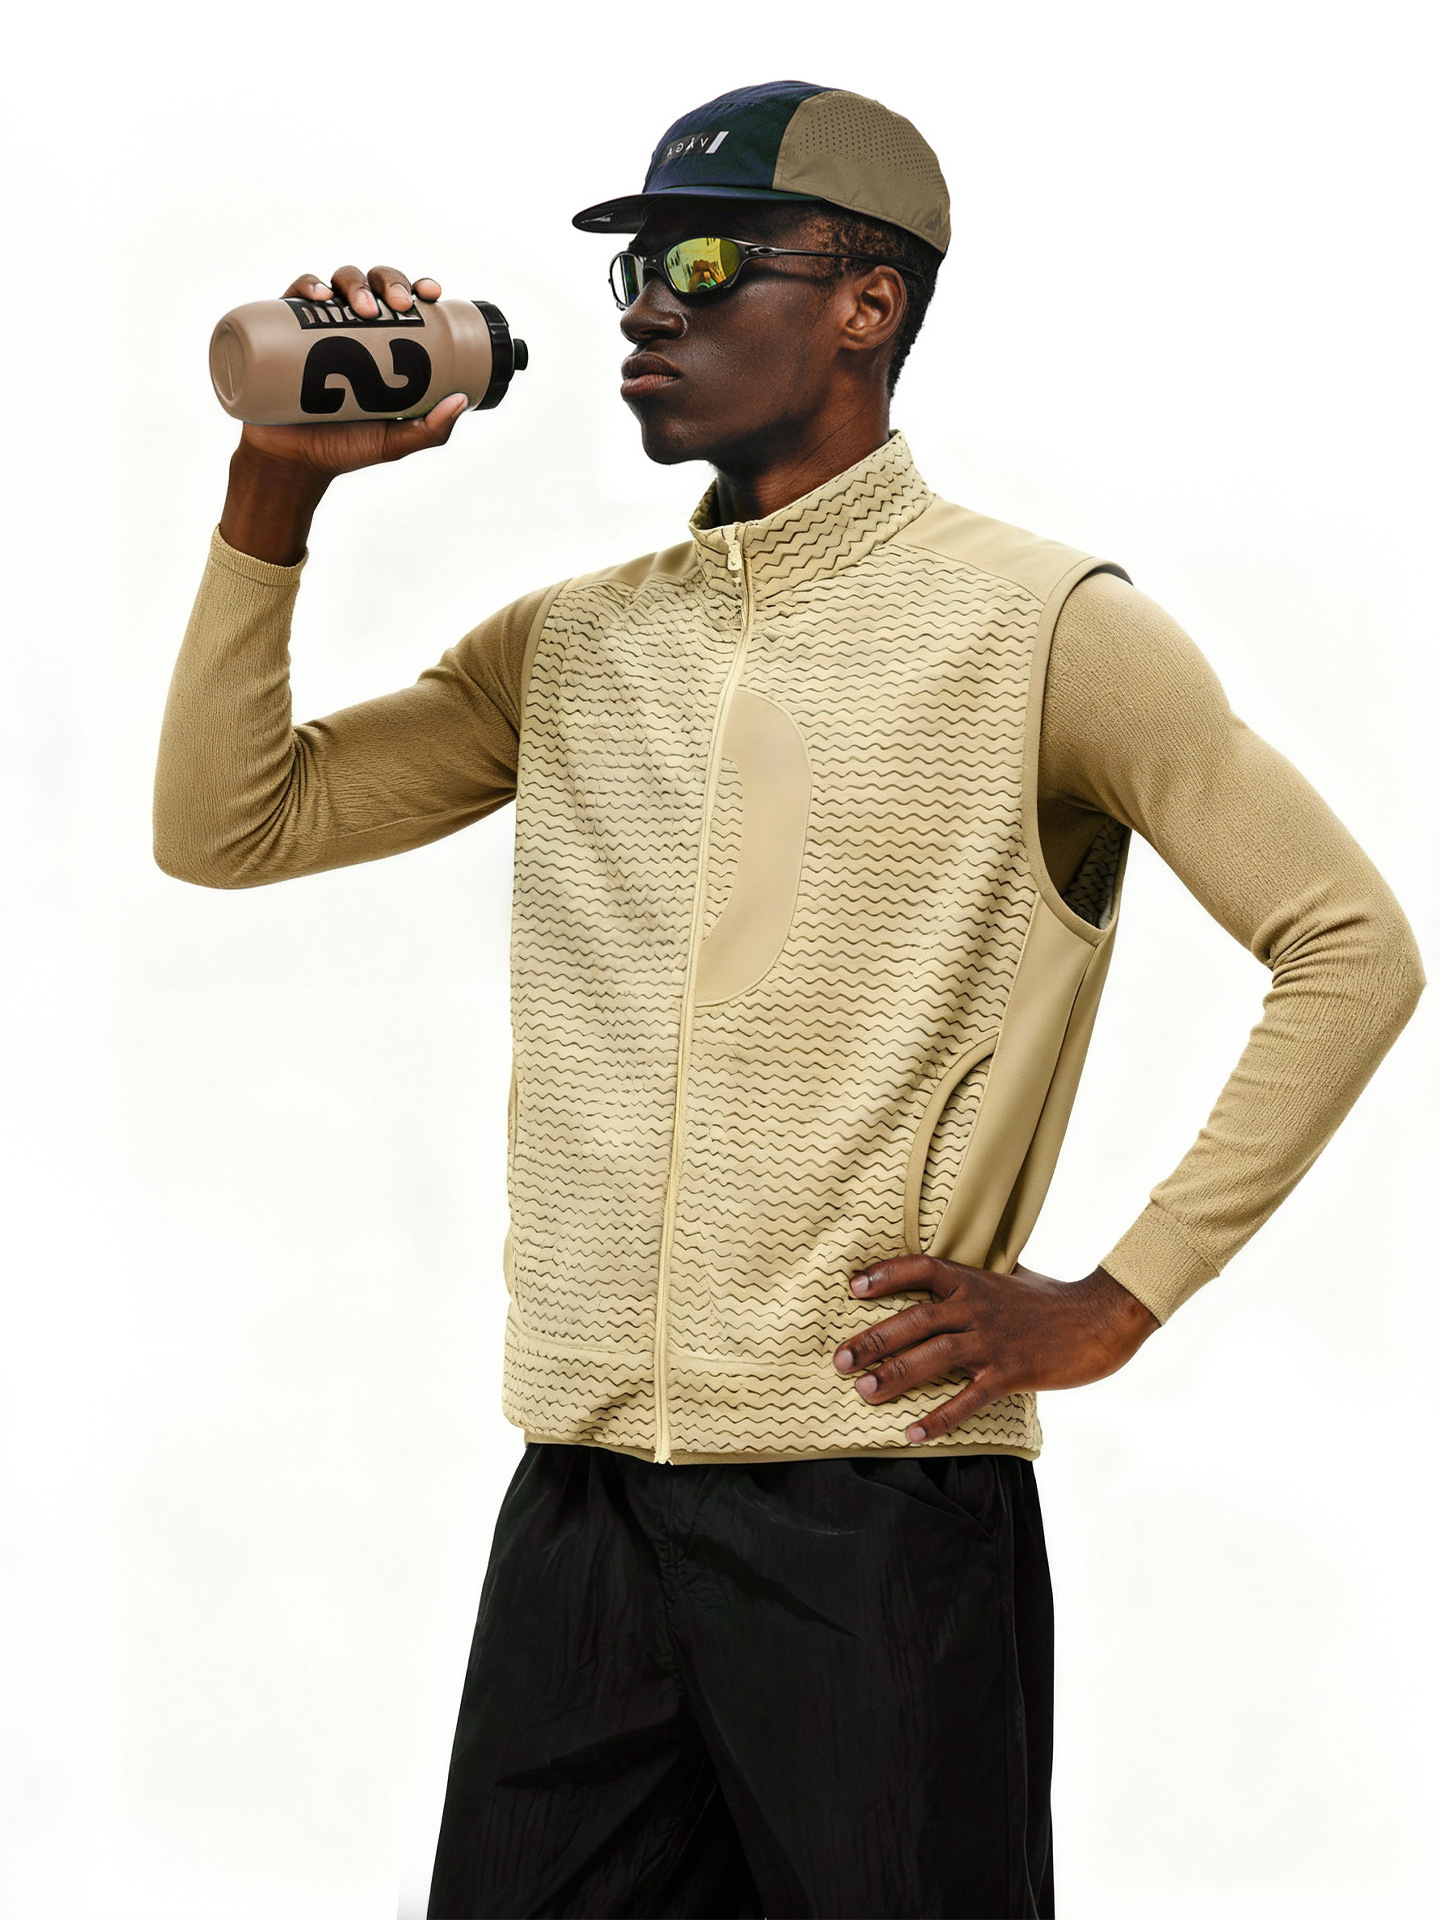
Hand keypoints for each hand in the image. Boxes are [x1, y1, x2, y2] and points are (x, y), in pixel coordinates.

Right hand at [219, 264, 464, 564]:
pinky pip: (294, 297)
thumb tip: (462, 400)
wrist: (293, 462)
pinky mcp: (282, 331)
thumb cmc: (345, 448)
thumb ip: (430, 430)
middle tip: (399, 305)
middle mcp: (349, 327)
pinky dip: (308, 286)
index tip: (431, 294)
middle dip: (389, 282)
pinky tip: (321, 297)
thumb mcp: (394, 441)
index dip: (418, 287)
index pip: (402, 303)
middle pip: (373, 285)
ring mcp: (315, 326)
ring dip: (355, 283)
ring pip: (338, 283)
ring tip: (364, 308)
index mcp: (381, 342)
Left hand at [833, 1256, 1157, 1443]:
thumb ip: (977, 1275)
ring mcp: (994, 1340)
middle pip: (916, 1319)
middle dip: (874, 1339)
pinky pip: (968, 1398)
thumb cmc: (1052, 1299)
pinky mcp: (1012, 1372)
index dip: (885, 1275)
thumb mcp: (1010, 1275)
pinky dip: (940, 1417)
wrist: (1101, 1319)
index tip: (853, 1288)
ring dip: (896, 1375)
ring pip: (935, 1356)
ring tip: (864, 1393)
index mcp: (974, 1279)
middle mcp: (977, 1306)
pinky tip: (913, 1433)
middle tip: (839, 1360)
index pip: (921, 1268)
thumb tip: (946, 1272)